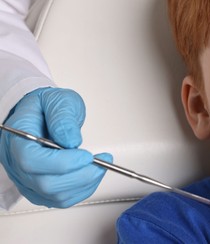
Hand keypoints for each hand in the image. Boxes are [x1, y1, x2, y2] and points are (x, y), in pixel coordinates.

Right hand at [0, 87, 111, 207]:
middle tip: (102, 161)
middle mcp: (18, 165)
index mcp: (17, 140)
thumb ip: (62, 117)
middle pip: (45, 184)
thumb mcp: (56, 100)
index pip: (31, 161)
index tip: (86, 155)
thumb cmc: (46, 108)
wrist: (42, 116)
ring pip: (56, 196)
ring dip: (86, 183)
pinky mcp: (41, 190)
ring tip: (101, 165)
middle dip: (80, 175)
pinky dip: (83, 190)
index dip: (61, 163)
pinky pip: (63, 200)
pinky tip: (93, 174)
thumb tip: (71, 140)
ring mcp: (29, 180)